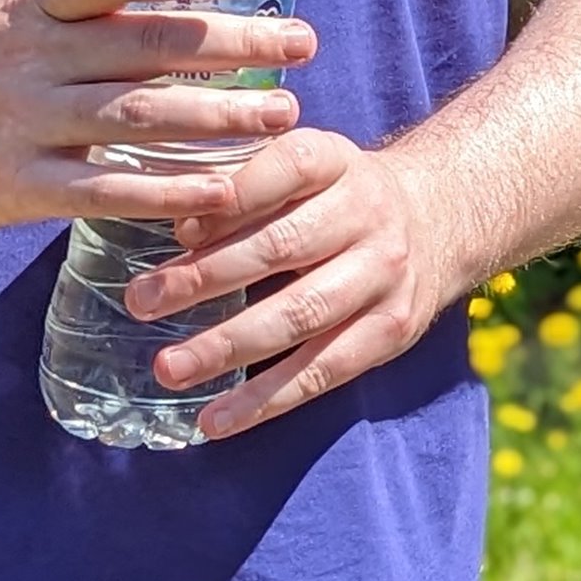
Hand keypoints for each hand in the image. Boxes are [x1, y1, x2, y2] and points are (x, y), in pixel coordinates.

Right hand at [0, 0, 312, 229]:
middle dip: (233, 47)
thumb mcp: (25, 4)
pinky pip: (105, 189)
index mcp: (36, 4)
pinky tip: (223, 187)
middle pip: (147, 47)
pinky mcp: (17, 185)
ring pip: (137, 117)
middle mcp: (32, 56)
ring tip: (284, 115)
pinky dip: (169, 189)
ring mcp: (23, 122)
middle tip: (302, 47)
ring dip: (219, 117)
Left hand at [129, 131, 463, 439]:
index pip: (284, 169)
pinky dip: (266, 399)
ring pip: (301, 315)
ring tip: (169, 368)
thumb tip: (179, 221)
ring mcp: (384, 276)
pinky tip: (216, 419)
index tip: (175, 226)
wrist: (439, 219)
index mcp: (336, 161)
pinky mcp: (390, 331)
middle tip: (140, 301)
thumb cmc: (337, 194)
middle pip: (281, 247)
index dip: (231, 197)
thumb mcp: (304, 166)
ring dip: (228, 346)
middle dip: (205, 277)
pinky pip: (323, 371)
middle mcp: (367, 214)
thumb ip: (245, 181)